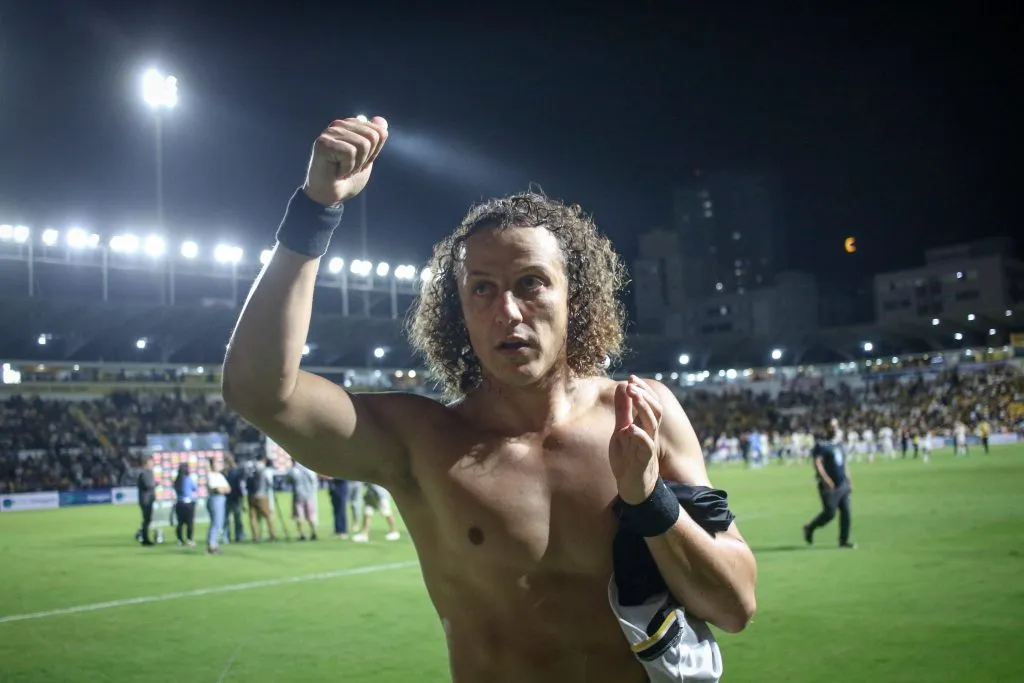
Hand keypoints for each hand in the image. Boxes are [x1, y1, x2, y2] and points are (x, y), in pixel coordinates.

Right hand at [303, 116, 388, 206]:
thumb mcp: (367, 157)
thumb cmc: (347, 178)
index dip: (373, 153)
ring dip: (356, 164)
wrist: (331, 196)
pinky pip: (350, 152)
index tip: (359, 162)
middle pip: (373, 136)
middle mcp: (339, 124)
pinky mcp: (323, 142)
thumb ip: (374, 140)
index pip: (379, 132)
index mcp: (350, 125)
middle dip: (366, 158)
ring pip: (363, 144)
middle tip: (350, 167)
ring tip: (342, 169)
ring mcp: (330, 132)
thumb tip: (382, 120)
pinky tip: (336, 172)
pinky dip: (347, 168)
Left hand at [610, 376, 662, 503]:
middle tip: (632, 384)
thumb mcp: (621, 430)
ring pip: (652, 425)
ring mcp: (647, 447)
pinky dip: (639, 436)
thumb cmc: (628, 457)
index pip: (649, 404)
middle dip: (644, 395)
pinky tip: (629, 428)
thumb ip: (623, 411)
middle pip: (655, 411)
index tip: (631, 377)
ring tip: (633, 395)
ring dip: (643, 408)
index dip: (642, 390)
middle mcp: (649, 434)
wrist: (633, 486)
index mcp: (644, 426)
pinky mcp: (643, 462)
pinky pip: (646, 447)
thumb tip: (623, 387)